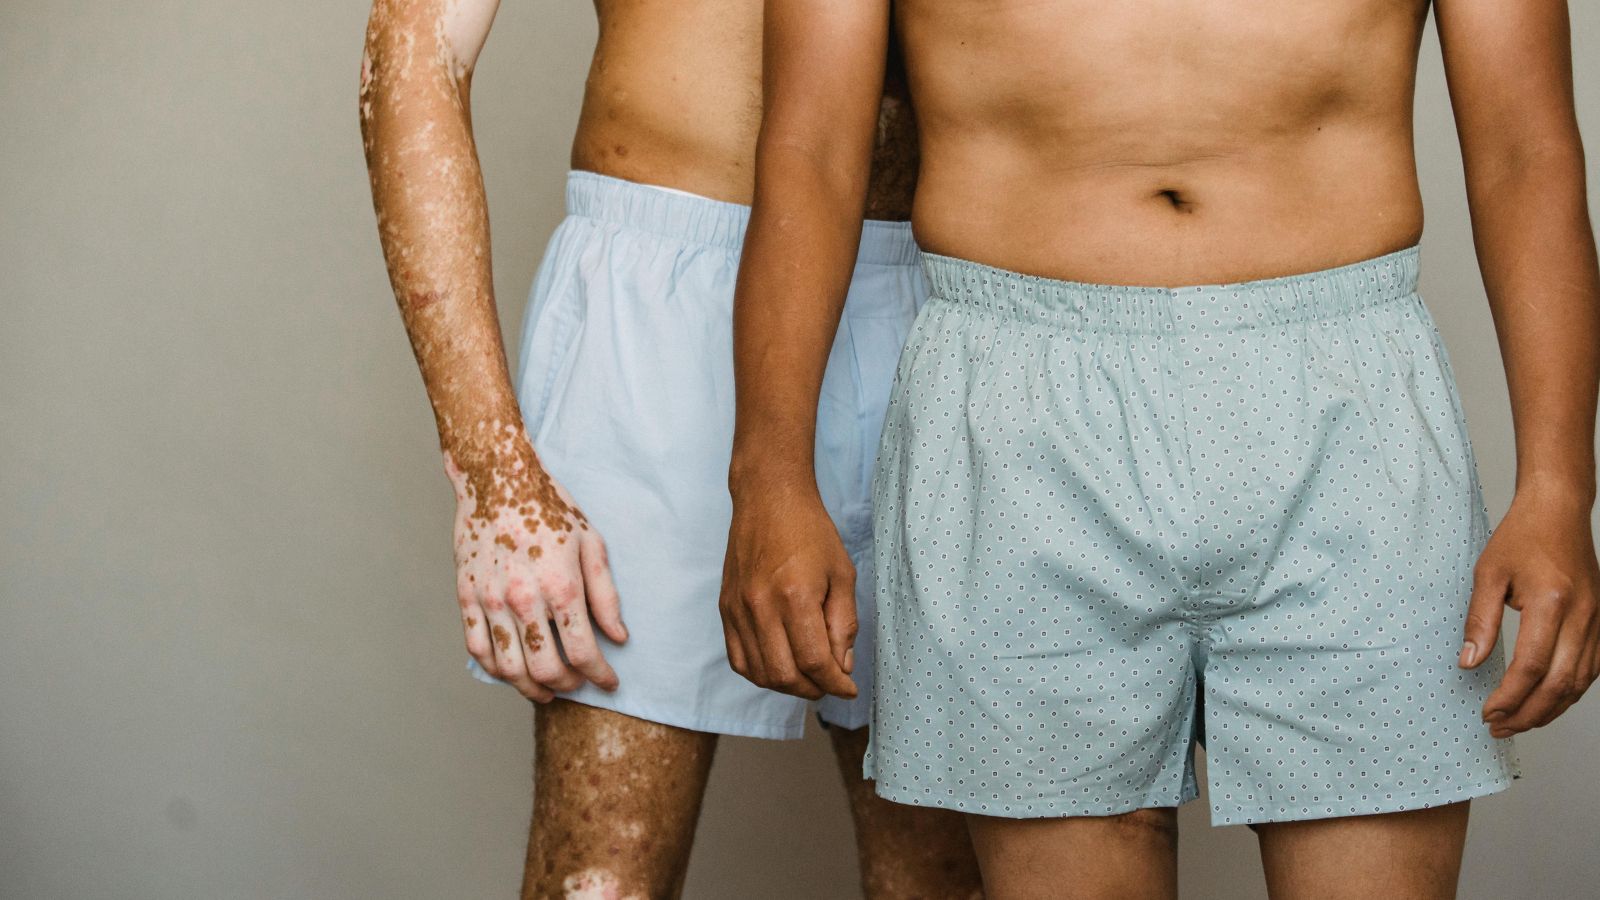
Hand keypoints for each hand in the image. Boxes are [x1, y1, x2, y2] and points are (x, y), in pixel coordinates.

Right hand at [445, 443, 625, 701]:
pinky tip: (513, 671)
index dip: (600, 675)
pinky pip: (477, 649)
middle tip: (580, 684)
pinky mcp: (466, 597)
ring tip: (548, 689)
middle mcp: (524, 598)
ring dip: (532, 688)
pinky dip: (496, 670)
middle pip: (546, 669)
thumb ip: (606, 595)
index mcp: (560, 585)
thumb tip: (618, 637)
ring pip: (509, 668)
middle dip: (569, 685)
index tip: (609, 681)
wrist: (497, 479)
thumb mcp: (591, 543)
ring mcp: (490, 600)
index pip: (583, 652)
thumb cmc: (549, 507)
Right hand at [720, 478, 857, 700]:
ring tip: (808, 676)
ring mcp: (738, 608)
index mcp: (795, 595)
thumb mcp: (843, 574)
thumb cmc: (811, 531)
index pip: (815, 661)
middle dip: (813, 689)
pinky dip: (760, 673)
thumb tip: (842, 666)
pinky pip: (739, 658)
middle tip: (830, 683)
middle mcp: (761, 606)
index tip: (849, 688)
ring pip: (759, 673)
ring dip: (787, 685)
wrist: (768, 498)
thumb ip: (844, 623)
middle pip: (784, 675)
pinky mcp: (725, 608)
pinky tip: (781, 664)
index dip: (836, 683)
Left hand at [1461, 483, 1599, 737]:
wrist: (1559, 511)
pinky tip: (1546, 702)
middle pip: (1559, 684)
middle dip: (1528, 714)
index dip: (1508, 697)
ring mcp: (1598, 622)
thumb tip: (1469, 663)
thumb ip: (1479, 621)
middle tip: (1498, 727)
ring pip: (1580, 683)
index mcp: (1552, 603)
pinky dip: (1569, 693)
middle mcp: (1583, 617)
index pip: (1531, 667)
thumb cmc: (1521, 538)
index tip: (1486, 712)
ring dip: (1549, 710)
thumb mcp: (1487, 573)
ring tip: (1518, 722)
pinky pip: (1591, 670)